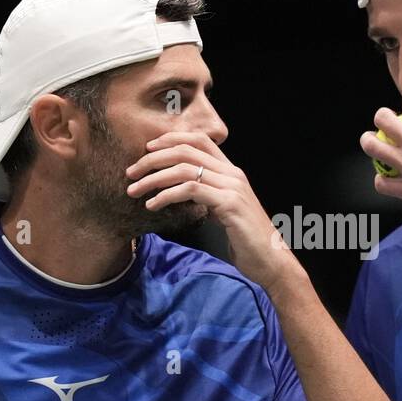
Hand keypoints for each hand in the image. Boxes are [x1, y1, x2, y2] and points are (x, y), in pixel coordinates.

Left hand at [125, 131, 304, 293]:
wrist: (271, 260)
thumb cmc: (246, 240)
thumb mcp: (224, 212)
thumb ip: (208, 197)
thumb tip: (184, 192)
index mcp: (231, 172)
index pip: (198, 140)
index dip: (170, 140)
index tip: (146, 151)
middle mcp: (232, 174)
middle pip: (186, 150)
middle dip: (153, 159)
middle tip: (131, 172)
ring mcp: (232, 187)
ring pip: (184, 168)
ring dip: (153, 178)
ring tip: (135, 191)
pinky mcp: (228, 204)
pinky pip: (190, 190)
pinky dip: (166, 195)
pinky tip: (153, 205)